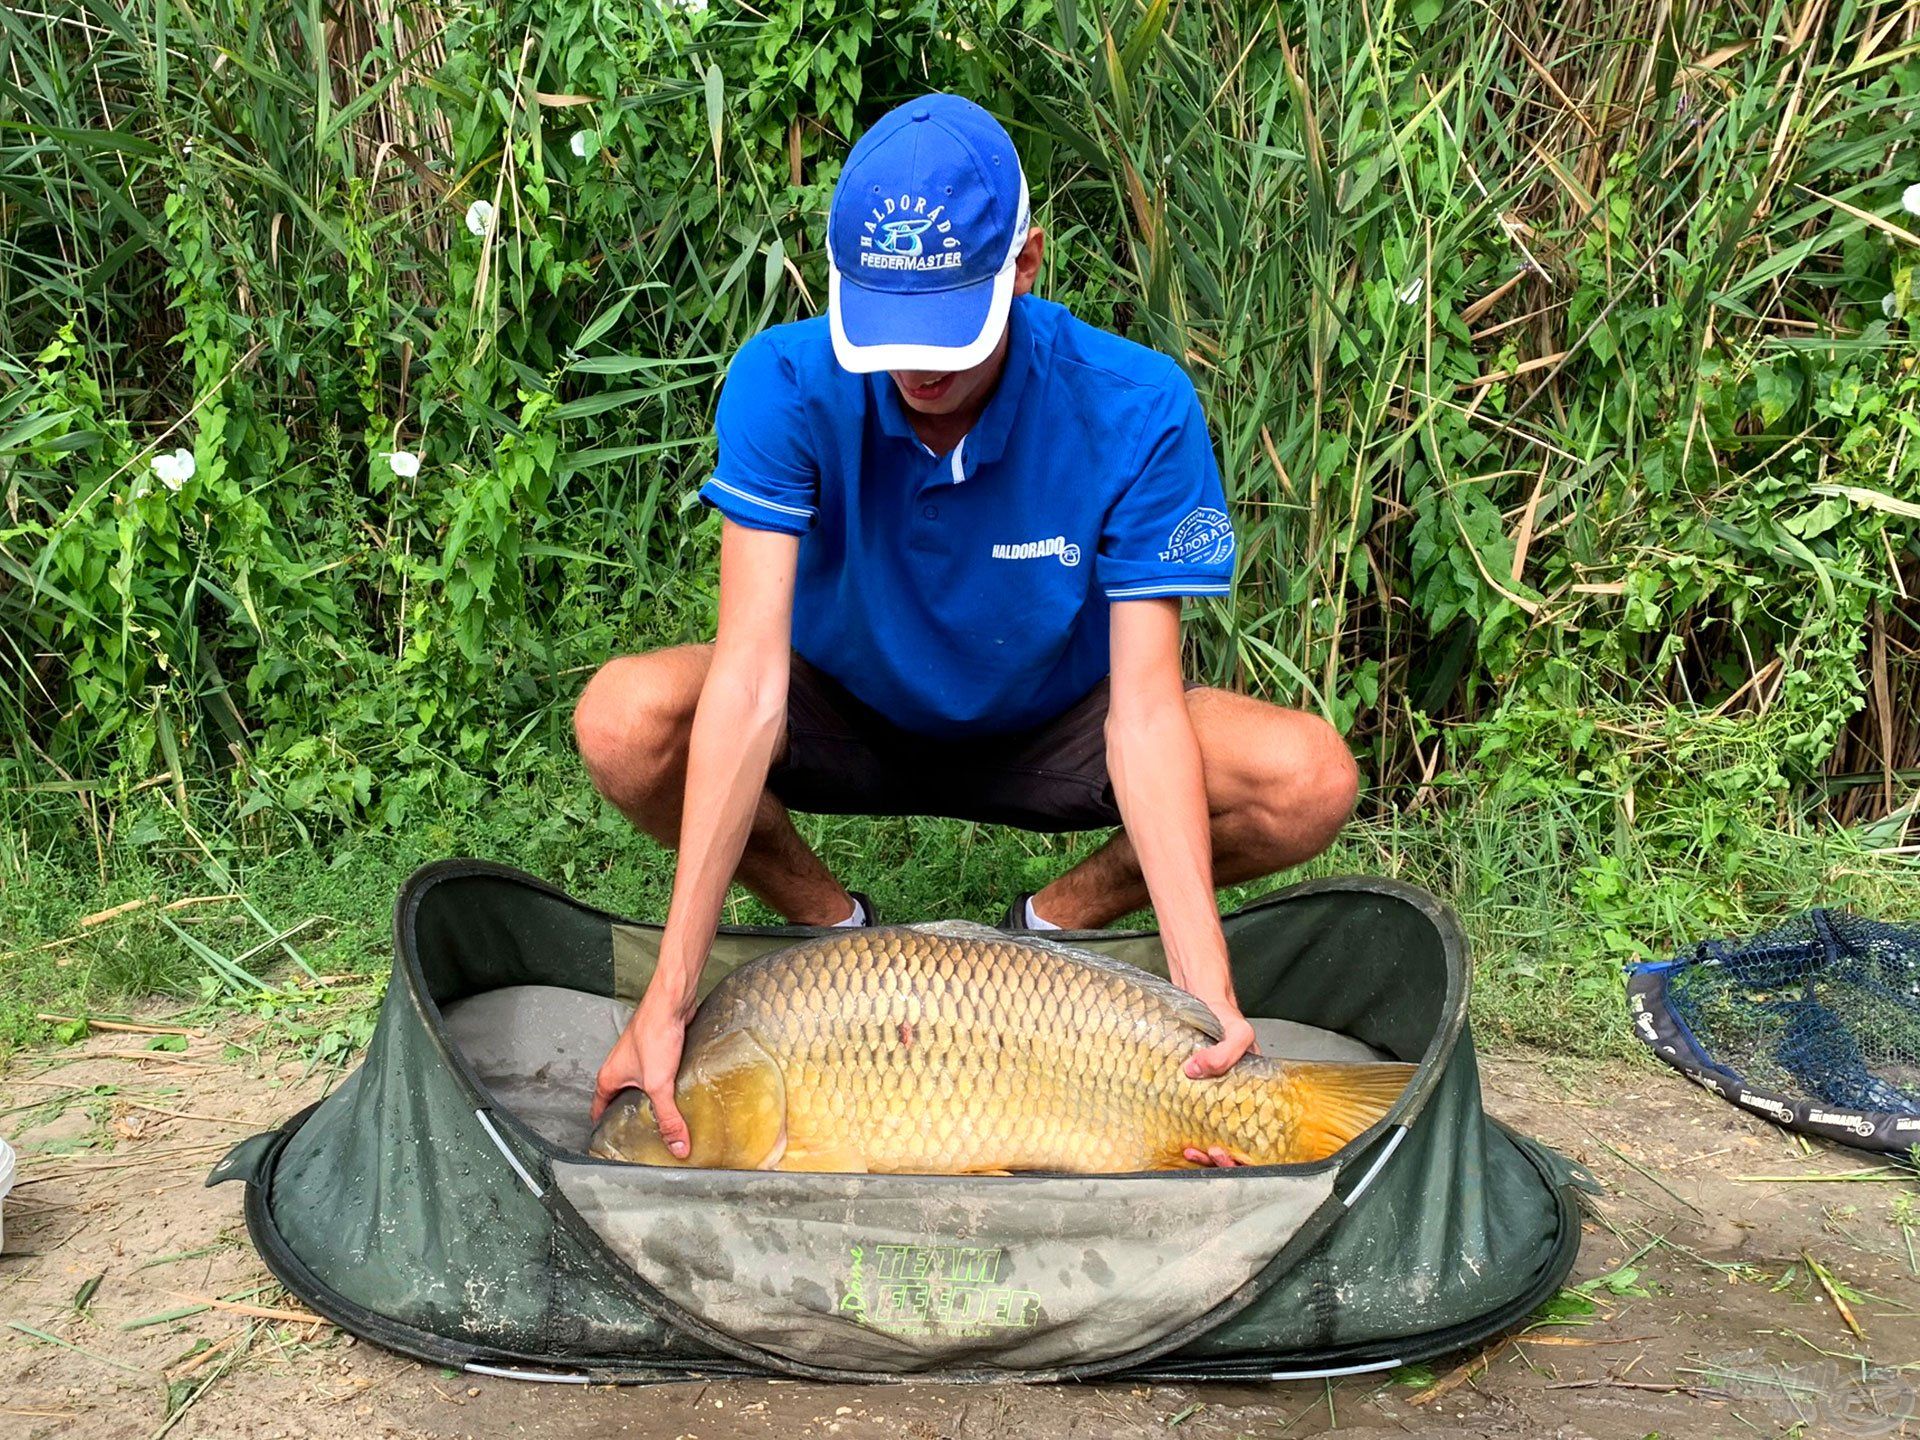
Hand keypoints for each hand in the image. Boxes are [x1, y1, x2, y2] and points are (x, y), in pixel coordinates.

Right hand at [592, 991, 690, 1157]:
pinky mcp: (658, 1052)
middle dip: (633, 1119)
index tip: (614, 1148)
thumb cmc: (655, 1035)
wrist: (673, 1002)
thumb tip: (677, 1147)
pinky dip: (667, 1087)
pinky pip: (659, 1076)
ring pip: (642, 1088)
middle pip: (621, 1101)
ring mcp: (638, 1059)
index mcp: (609, 1078)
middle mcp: (620, 1069)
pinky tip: (682, 1096)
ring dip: (653, 1102)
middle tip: (646, 1140)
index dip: (605, 1131)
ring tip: (667, 1122)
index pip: (599, 1112)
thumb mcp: (659, 1084)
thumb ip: (668, 1117)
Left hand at [1182, 1001, 1257, 1167]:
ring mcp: (1213, 1103)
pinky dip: (1189, 1138)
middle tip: (1211, 1154)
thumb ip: (1225, 1053)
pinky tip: (1182, 1140)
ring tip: (1193, 1150)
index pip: (1259, 1138)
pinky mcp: (1192, 1098)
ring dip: (1206, 1156)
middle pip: (1238, 1148)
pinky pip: (1193, 1127)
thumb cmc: (1225, 1018)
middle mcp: (1235, 1102)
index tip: (1225, 1152)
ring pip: (1216, 1142)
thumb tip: (1196, 1070)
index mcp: (1253, 1094)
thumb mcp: (1237, 1032)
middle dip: (1225, 1161)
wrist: (1200, 1002)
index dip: (1246, 1155)